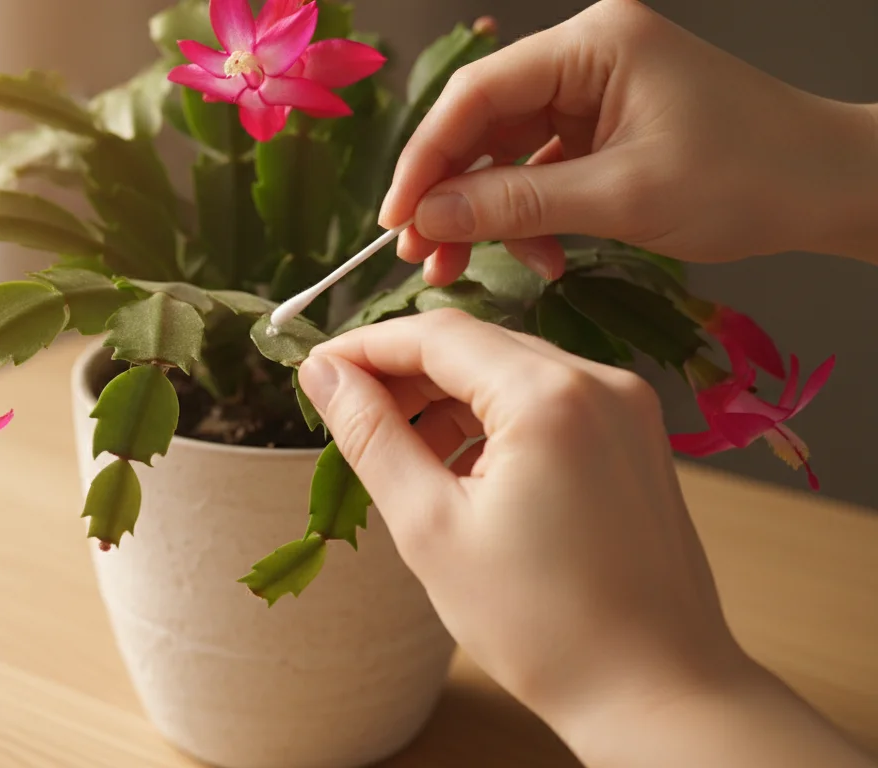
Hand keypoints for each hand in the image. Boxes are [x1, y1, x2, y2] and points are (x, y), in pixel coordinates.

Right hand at [298, 310, 873, 766]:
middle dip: (405, 374)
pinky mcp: (637, 437)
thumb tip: (322, 374)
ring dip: (449, 399)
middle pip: (477, 345)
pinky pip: (549, 401)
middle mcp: (600, 382)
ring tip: (404, 457)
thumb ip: (371, 437)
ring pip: (511, 371)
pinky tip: (463, 472)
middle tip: (347, 417)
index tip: (316, 371)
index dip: (366, 347)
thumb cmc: (543, 625)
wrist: (656, 691)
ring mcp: (627, 408)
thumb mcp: (431, 528)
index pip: (437, 334)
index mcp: (549, 398)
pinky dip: (495, 421)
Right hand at [384, 0, 877, 285]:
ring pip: (506, 152)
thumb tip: (428, 218)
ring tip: (463, 267)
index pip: (477, 95)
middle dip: (451, 192)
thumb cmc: (751, 177)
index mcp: (594, 44)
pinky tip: (534, 256)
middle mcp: (586, 56)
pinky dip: (528, 215)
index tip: (396, 218)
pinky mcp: (604, 127)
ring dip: (485, 212)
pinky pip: (540, 169)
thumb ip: (517, 205)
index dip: (426, 158)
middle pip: (484, 123)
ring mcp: (595, 91)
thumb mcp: (622, 197)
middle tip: (421, 253)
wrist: (831, 188)